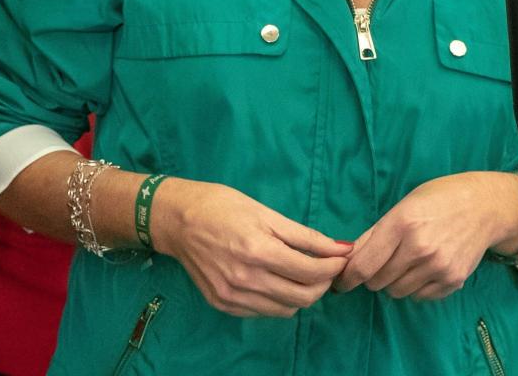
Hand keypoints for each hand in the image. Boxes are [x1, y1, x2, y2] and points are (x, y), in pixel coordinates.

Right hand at [148, 178, 351, 317]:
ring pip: (286, 310)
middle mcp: (245, 279)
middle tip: (325, 267)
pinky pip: (264, 312)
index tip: (340, 257)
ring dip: (302, 294)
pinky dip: (278, 301)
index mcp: (258, 250)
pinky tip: (276, 281)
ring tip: (301, 274)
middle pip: (303, 297)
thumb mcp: (266, 213)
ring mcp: (232, 296)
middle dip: (323, 284)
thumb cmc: (222, 206)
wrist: (176, 219)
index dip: (333, 266)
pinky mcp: (223, 304)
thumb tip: (341, 248)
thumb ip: (305, 236)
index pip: (311, 272)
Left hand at [335, 172, 517, 300]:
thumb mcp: (401, 207)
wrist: (484, 207)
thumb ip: (373, 234)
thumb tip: (347, 258)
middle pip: (378, 281)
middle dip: (372, 275)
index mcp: (402, 224)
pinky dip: (415, 287)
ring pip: (397, 292)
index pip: (364, 265)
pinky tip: (422, 268)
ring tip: (404, 262)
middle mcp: (420, 248)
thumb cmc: (438, 200)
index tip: (341, 282)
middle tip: (380, 263)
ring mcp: (438, 266)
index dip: (348, 278)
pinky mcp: (453, 280)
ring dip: (393, 282)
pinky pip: (420, 296)